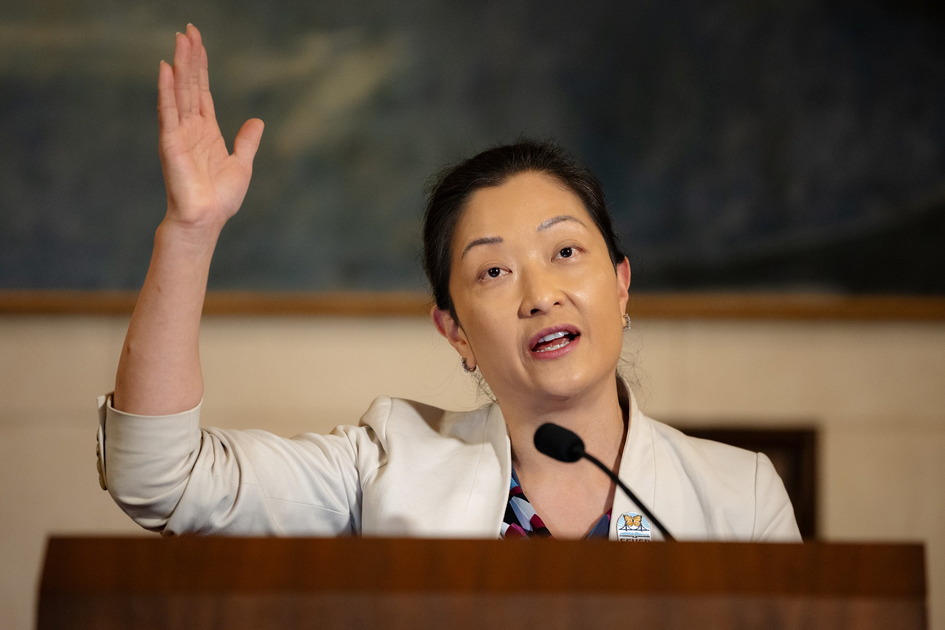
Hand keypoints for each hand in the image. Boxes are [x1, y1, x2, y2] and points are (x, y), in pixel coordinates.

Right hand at [157, 25, 263, 231]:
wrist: (206, 220)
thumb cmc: (220, 199)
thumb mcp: (242, 165)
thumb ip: (246, 142)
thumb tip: (257, 122)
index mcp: (207, 132)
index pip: (202, 92)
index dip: (201, 68)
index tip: (198, 43)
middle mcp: (190, 128)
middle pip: (190, 85)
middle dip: (190, 58)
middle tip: (188, 30)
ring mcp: (179, 133)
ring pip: (179, 92)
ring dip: (180, 66)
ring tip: (180, 40)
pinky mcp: (171, 142)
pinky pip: (168, 111)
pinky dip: (166, 89)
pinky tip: (165, 68)